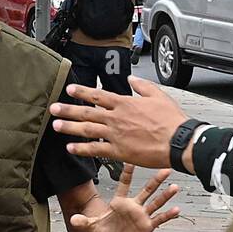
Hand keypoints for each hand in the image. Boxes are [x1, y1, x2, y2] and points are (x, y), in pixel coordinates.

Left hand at [51, 77, 187, 168]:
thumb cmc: (172, 120)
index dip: (82, 92)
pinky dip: (82, 149)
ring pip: (87, 129)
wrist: (179, 141)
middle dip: (68, 110)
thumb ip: (142, 86)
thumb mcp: (158, 95)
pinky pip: (96, 150)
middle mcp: (117, 118)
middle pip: (87, 112)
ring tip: (56, 126)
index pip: (98, 95)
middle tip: (53, 109)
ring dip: (70, 128)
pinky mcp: (120, 152)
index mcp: (126, 103)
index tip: (69, 89)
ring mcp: (116, 135)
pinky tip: (71, 148)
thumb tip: (132, 79)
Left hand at [68, 165, 179, 231]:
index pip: (125, 183)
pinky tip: (177, 210)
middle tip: (166, 168)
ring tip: (175, 187)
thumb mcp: (90, 227)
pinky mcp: (147, 226)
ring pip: (155, 202)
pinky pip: (159, 219)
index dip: (128, 172)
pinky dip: (168, 215)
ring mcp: (141, 216)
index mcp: (119, 202)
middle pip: (146, 190)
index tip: (134, 158)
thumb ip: (84, 222)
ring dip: (165, 195)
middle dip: (156, 180)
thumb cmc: (100, 231)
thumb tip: (73, 220)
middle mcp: (133, 206)